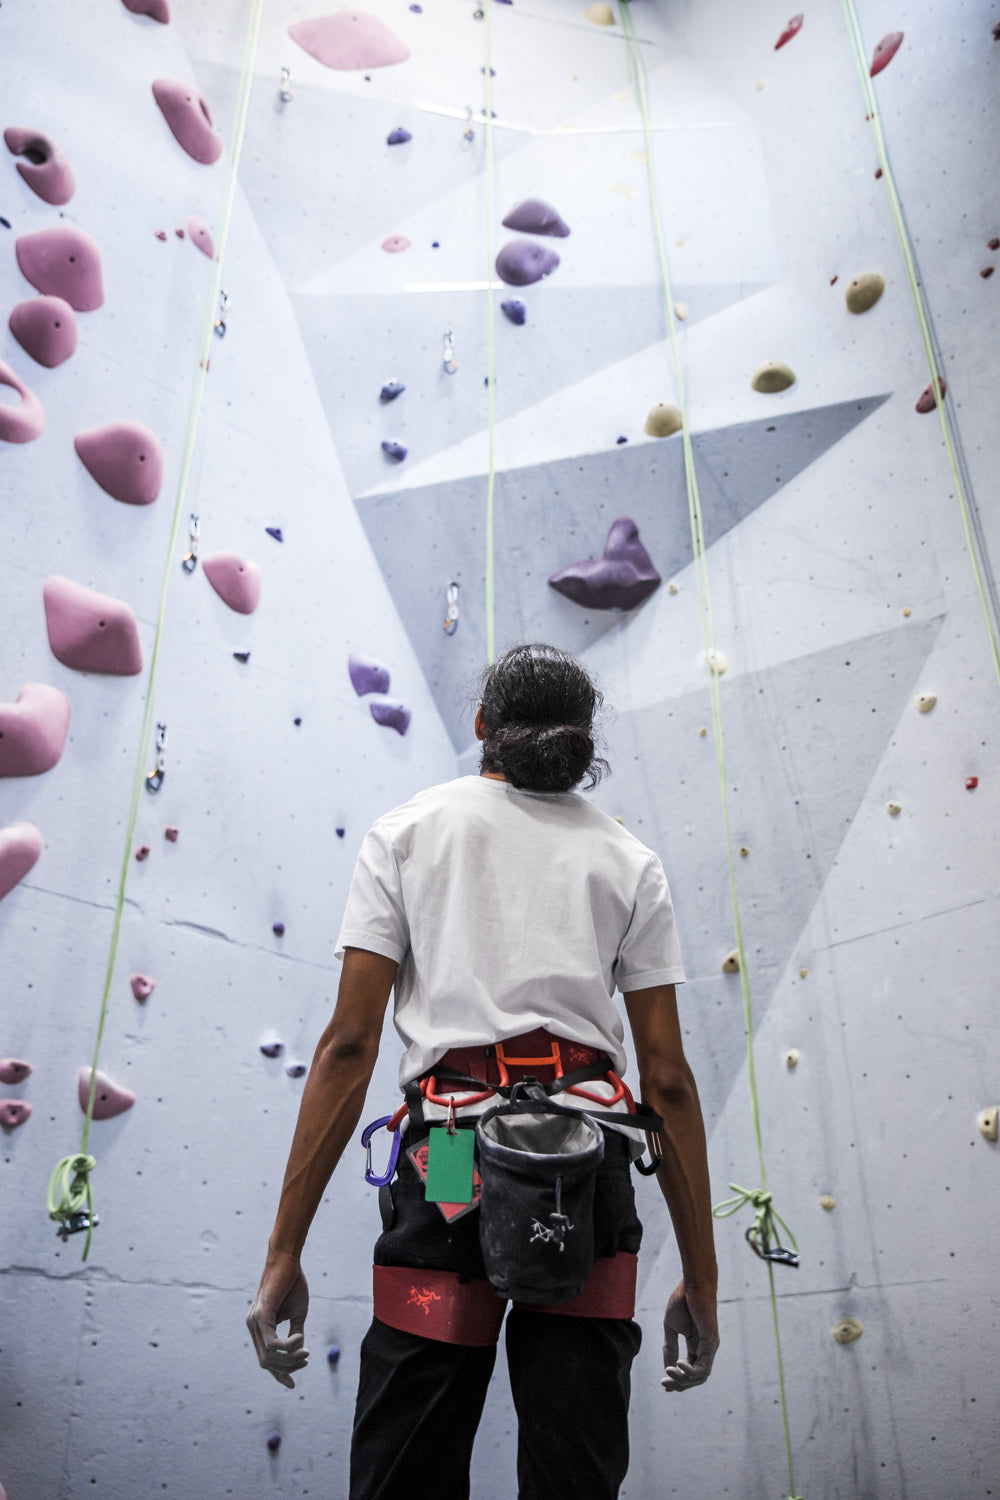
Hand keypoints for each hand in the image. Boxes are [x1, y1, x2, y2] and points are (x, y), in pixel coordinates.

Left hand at [247, 1251, 310, 1388]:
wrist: (288, 1261)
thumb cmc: (292, 1284)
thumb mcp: (297, 1315)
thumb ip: (295, 1334)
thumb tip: (299, 1353)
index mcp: (258, 1328)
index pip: (266, 1359)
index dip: (279, 1374)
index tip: (293, 1385)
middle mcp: (252, 1327)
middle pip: (266, 1363)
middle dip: (287, 1368)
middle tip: (306, 1361)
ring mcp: (254, 1322)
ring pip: (269, 1356)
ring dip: (289, 1360)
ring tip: (305, 1352)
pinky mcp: (261, 1315)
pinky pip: (272, 1343)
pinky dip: (288, 1346)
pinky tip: (299, 1339)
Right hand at [661, 1279, 717, 1391]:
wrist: (693, 1284)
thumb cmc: (682, 1301)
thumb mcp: (671, 1328)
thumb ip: (670, 1348)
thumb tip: (668, 1368)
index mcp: (695, 1346)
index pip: (689, 1370)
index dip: (677, 1380)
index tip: (663, 1384)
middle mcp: (704, 1350)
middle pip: (695, 1378)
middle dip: (678, 1384)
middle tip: (664, 1382)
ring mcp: (709, 1348)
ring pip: (700, 1377)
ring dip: (683, 1380)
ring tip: (669, 1372)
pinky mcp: (711, 1344)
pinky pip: (704, 1368)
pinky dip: (690, 1372)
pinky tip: (678, 1364)